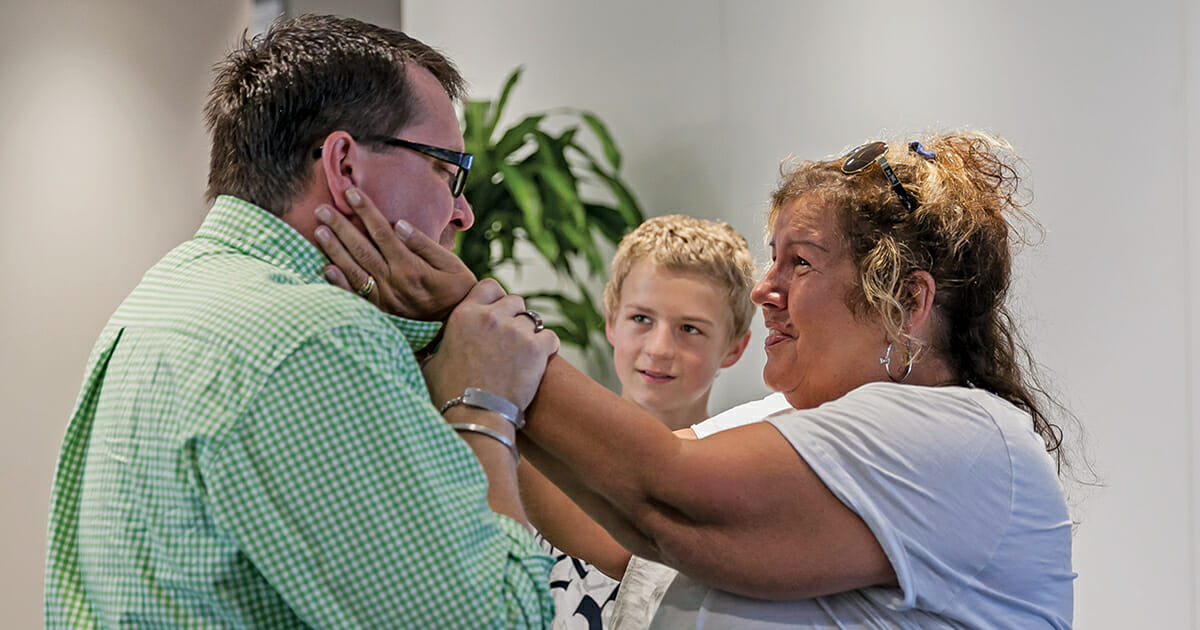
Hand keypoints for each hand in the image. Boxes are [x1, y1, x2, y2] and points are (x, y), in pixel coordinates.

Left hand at [315, 187, 476, 320]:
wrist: (456, 325)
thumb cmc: (457, 290)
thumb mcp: (451, 265)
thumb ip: (425, 245)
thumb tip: (400, 224)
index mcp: (410, 267)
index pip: (382, 233)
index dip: (365, 211)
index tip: (351, 193)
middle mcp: (393, 282)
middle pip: (362, 249)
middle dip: (340, 226)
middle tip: (321, 209)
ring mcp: (384, 298)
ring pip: (354, 270)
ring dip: (334, 250)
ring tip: (319, 230)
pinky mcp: (380, 311)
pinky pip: (355, 296)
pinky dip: (338, 284)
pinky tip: (325, 269)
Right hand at [423, 279, 559, 411]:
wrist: (474, 416)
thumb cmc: (448, 395)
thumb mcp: (430, 363)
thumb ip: (435, 347)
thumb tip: (426, 347)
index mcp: (464, 314)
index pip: (488, 286)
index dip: (495, 299)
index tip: (495, 314)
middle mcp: (491, 317)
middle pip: (515, 300)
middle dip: (514, 316)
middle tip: (509, 339)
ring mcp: (515, 331)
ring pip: (534, 318)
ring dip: (530, 332)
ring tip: (522, 353)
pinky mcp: (536, 349)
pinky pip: (550, 337)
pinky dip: (546, 348)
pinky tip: (537, 362)